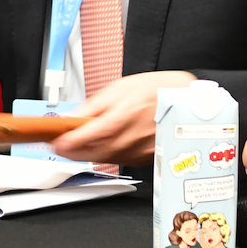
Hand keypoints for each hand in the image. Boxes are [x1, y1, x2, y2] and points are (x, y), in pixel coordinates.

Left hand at [52, 71, 195, 165]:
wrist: (189, 100)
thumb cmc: (159, 89)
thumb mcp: (122, 87)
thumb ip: (96, 104)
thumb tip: (74, 116)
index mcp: (126, 114)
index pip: (92, 134)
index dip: (71, 141)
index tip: (56, 142)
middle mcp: (135, 136)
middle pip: (97, 151)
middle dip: (74, 151)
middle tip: (59, 147)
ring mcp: (143, 150)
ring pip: (108, 158)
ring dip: (89, 155)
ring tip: (74, 148)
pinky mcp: (149, 158)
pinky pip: (122, 160)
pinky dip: (107, 156)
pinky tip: (99, 149)